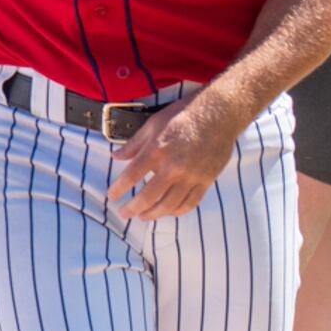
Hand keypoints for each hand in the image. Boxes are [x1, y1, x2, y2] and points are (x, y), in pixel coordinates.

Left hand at [106, 93, 239, 218]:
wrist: (218, 114)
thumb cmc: (183, 115)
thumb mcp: (152, 124)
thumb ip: (134, 144)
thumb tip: (115, 156)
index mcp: (157, 150)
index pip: (132, 176)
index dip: (119, 189)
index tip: (111, 196)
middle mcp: (173, 166)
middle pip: (148, 196)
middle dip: (132, 208)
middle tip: (123, 213)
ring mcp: (191, 176)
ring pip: (169, 204)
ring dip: (153, 214)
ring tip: (143, 216)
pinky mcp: (206, 180)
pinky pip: (190, 202)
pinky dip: (177, 211)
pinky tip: (168, 212)